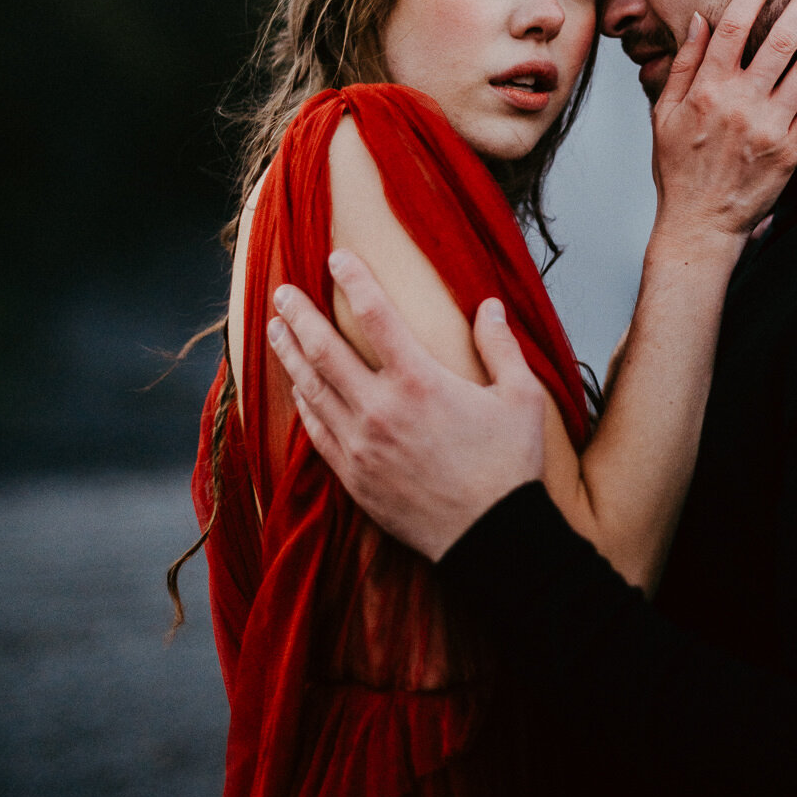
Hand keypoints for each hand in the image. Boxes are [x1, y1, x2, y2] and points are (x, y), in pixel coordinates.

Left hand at [267, 253, 545, 558]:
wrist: (491, 539)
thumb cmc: (510, 467)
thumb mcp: (521, 398)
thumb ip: (501, 346)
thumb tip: (489, 305)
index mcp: (420, 381)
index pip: (376, 315)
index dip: (354, 281)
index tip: (336, 258)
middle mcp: (380, 409)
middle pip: (325, 349)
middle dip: (299, 314)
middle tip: (282, 292)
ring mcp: (361, 445)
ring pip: (311, 389)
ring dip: (290, 354)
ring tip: (275, 329)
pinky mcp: (353, 476)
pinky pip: (316, 431)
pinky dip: (302, 403)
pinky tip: (296, 387)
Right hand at [650, 0, 796, 252]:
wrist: (700, 224)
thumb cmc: (678, 167)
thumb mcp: (663, 113)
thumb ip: (682, 64)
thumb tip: (700, 18)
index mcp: (705, 90)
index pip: (734, 26)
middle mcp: (739, 104)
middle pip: (780, 39)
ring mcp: (769, 128)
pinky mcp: (792, 151)